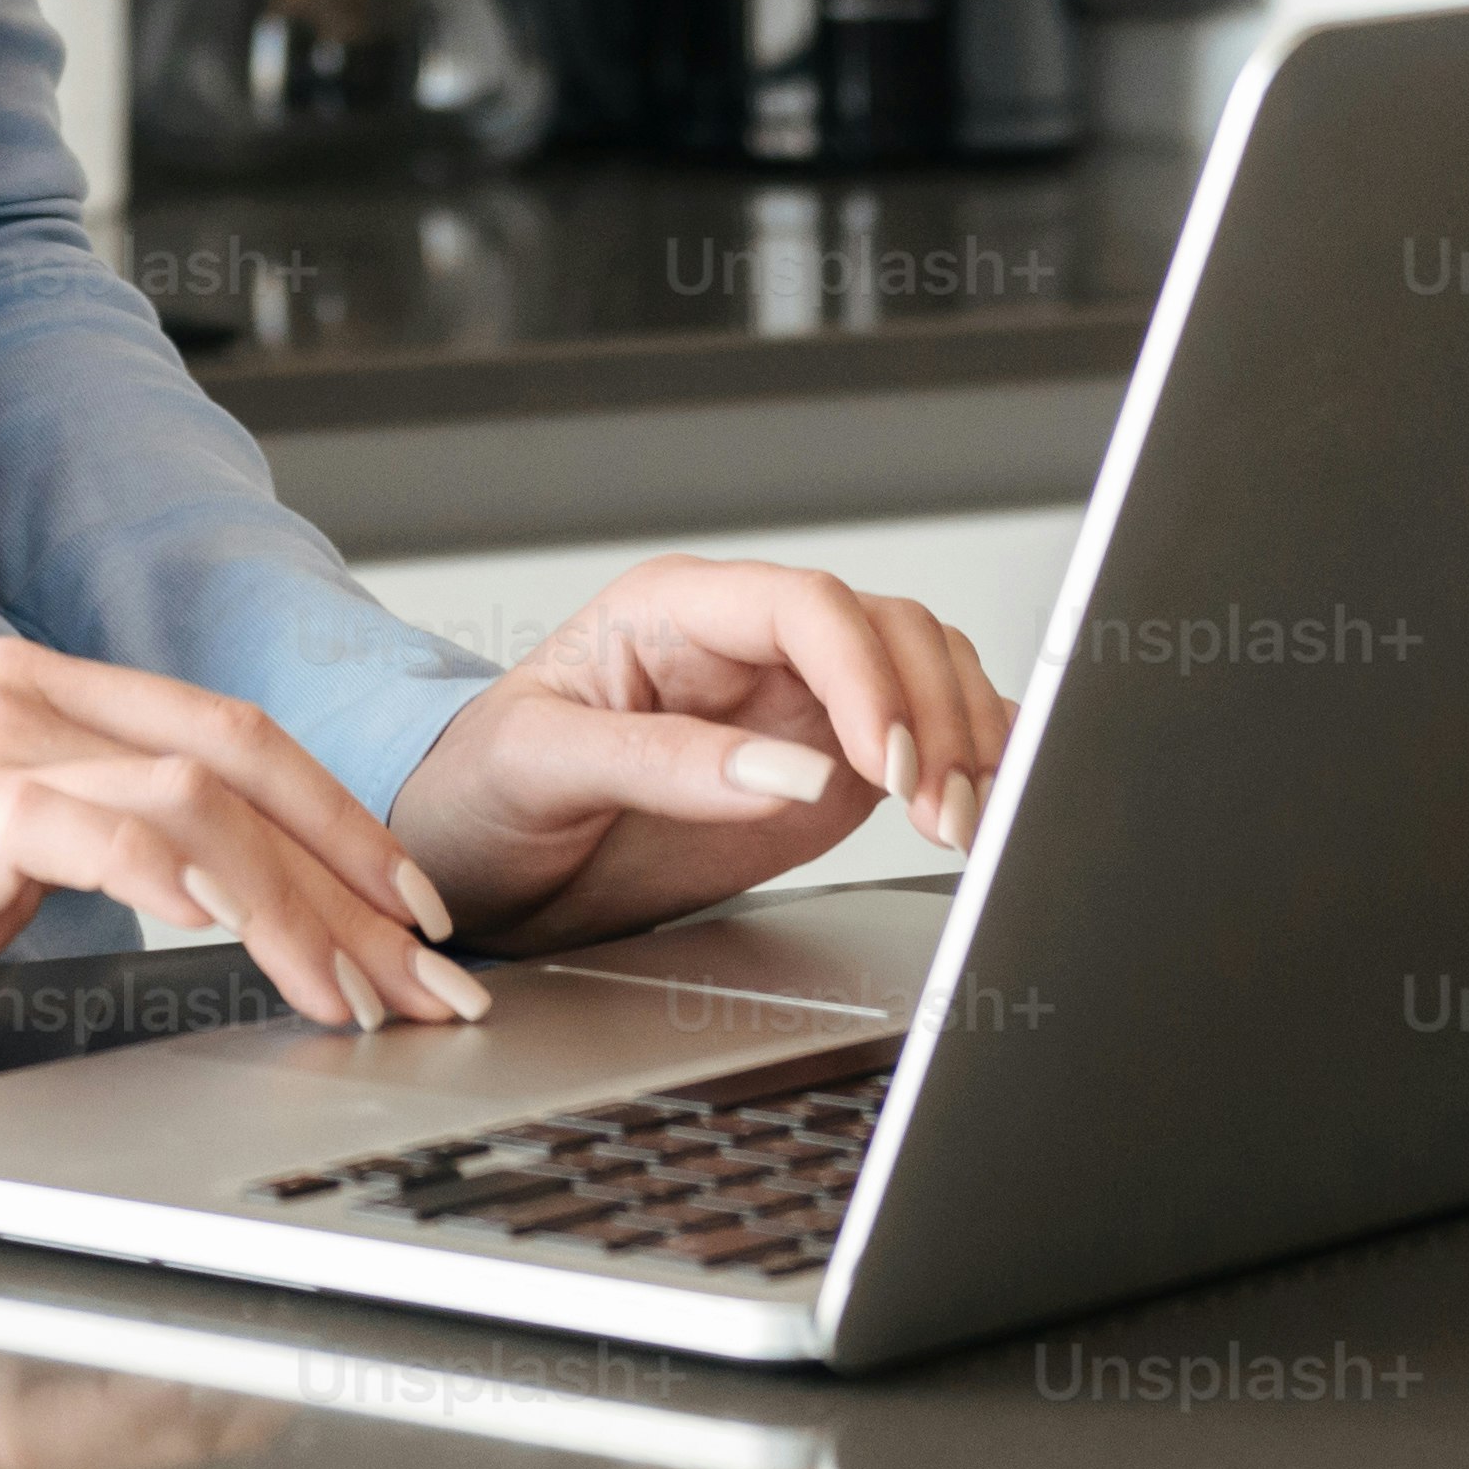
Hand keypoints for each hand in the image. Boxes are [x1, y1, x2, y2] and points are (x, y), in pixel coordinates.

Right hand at [0, 637, 490, 1080]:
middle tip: (434, 969)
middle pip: (244, 760)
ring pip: (208, 803)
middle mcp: (23, 695)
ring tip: (362, 998)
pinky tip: (251, 950)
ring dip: (308, 906)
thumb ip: (72, 839)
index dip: (336, 819)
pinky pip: (118, 838)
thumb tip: (196, 894)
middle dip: (359, 869)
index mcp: (29, 690)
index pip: (227, 737)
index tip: (408, 908)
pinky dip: (202, 888)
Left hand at [384, 555, 1017, 958]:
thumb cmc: (482, 790)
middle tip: (944, 811)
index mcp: (675, 609)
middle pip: (888, 633)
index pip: (807, 606)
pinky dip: (971, 762)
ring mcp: (795, 700)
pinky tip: (992, 801)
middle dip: (933, 716)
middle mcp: (749, 642)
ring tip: (967, 823)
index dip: (864, 674)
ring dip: (965, 739)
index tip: (884, 763)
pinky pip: (922, 736)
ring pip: (925, 674)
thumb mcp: (542, 766)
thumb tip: (790, 775)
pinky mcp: (826, 761)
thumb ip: (660, 764)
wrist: (476, 863)